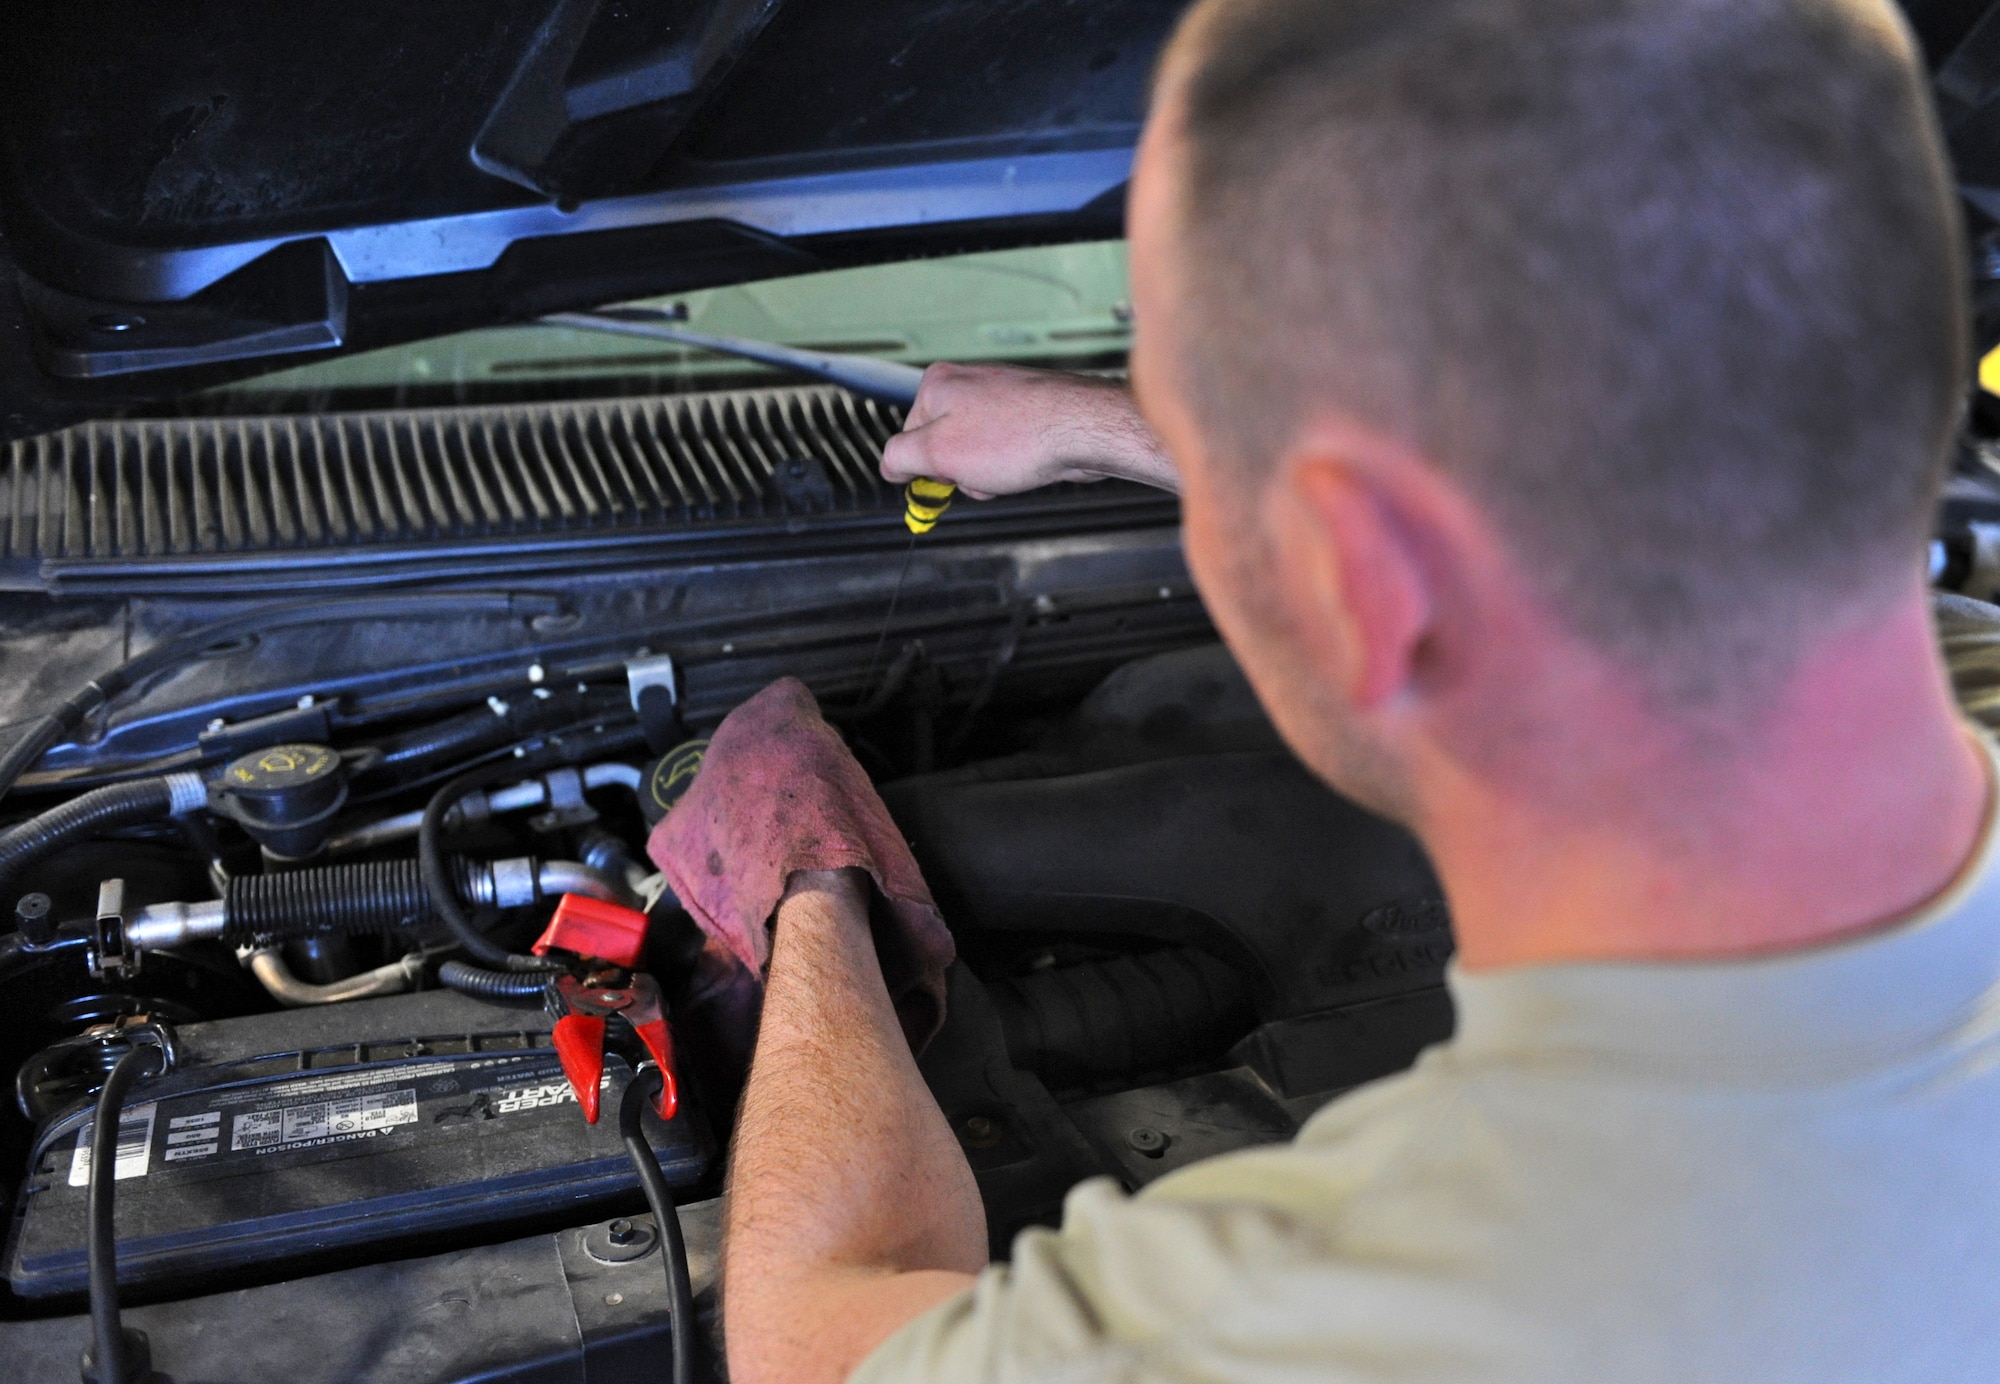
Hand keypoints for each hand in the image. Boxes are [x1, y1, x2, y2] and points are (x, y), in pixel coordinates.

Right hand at [880, 361, 1178, 497]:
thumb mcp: (938, 454)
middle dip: (959, 471)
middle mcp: (969, 382)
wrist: (1084, 430)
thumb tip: (889, 464)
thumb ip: (900, 457)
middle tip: (979, 474)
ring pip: (976, 450)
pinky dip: (1012, 464)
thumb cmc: (1018, 437)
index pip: (907, 438)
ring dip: (986, 472)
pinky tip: (1026, 466)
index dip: (924, 468)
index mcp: (938, 384)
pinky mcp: (1029, 411)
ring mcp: (1001, 395)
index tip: (937, 483)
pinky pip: (1005, 448)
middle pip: (943, 444)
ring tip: (1008, 469)